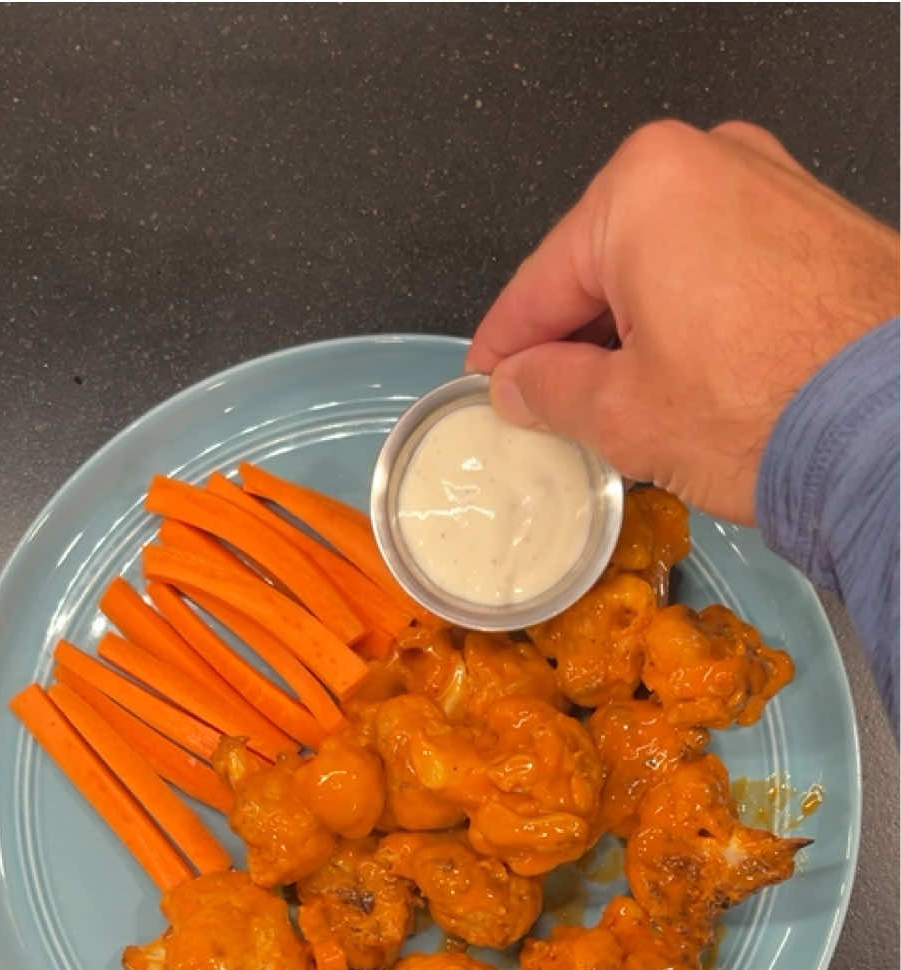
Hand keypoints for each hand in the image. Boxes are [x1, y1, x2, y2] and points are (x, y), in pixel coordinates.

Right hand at [466, 121, 898, 522]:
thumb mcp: (623, 415)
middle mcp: (712, 163)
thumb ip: (549, 392)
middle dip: (576, 341)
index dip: (504, 345)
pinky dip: (696, 325)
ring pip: (669, 270)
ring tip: (623, 413)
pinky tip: (688, 388)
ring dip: (637, 337)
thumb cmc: (769, 404)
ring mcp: (775, 188)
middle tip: (550, 409)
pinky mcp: (820, 228)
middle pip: (606, 266)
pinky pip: (726, 274)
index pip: (542, 280)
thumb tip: (520, 386)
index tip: (488, 382)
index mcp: (643, 188)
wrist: (896, 426)